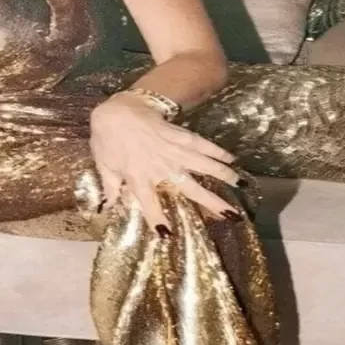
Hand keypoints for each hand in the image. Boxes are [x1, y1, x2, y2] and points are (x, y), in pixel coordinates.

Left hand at [89, 93, 241, 234]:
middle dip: (211, 202)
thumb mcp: (104, 165)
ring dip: (222, 175)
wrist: (116, 109)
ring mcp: (173, 149)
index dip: (157, 219)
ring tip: (240, 185)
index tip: (167, 234)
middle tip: (230, 214)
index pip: (149, 203)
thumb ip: (110, 188)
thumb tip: (107, 208)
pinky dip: (217, 151)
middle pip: (190, 187)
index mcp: (139, 177)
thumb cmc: (107, 138)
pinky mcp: (179, 134)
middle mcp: (161, 166)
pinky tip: (231, 158)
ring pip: (202, 164)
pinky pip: (201, 143)